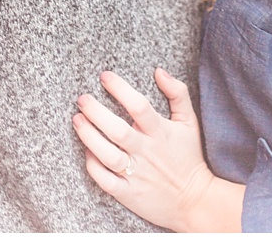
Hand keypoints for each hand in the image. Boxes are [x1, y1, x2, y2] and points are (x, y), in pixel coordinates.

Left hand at [73, 68, 241, 232]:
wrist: (194, 200)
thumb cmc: (189, 157)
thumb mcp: (190, 122)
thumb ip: (178, 94)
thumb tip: (159, 71)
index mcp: (161, 133)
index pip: (138, 106)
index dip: (120, 89)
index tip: (105, 76)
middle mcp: (146, 152)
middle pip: (117, 129)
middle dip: (96, 112)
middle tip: (82, 99)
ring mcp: (136, 173)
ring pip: (107, 155)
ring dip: (89, 137)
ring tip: (77, 120)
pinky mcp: (128, 193)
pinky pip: (104, 180)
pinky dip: (93, 166)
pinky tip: (86, 152)